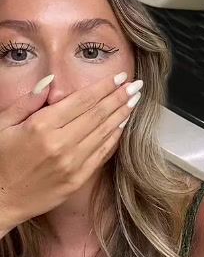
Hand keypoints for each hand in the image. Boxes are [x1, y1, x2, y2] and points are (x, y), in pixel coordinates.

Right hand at [0, 72, 141, 232]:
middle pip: (98, 114)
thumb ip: (29, 100)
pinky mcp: (76, 180)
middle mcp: (60, 144)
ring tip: (134, 100)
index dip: (104, 87)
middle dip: (120, 97)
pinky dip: (114, 138)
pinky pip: (101, 154)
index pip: (82, 100)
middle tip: (136, 85)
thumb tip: (51, 81)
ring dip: (122, 114)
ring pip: (104, 133)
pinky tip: (122, 126)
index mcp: (42, 126)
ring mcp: (71, 164)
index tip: (119, 77)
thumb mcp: (3, 124)